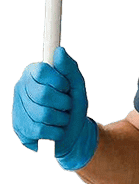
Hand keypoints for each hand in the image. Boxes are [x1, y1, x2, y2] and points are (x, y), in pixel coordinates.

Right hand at [12, 46, 97, 170]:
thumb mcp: (77, 85)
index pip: (43, 71)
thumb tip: (59, 50)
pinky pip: (39, 130)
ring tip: (63, 119)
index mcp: (33, 72)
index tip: (66, 88)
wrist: (73, 133)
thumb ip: (69, 68)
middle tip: (67, 106)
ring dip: (61, 119)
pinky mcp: (19, 128)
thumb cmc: (74, 105)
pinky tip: (56, 130)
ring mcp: (17, 107)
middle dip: (64, 103)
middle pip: (43, 94)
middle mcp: (21, 87)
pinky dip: (55, 132)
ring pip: (42, 114)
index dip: (59, 81)